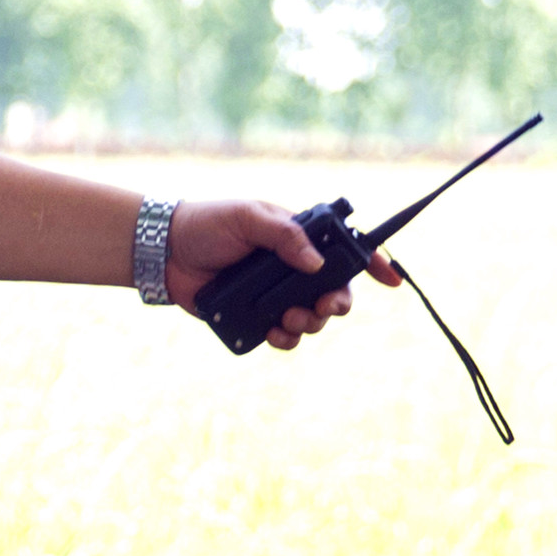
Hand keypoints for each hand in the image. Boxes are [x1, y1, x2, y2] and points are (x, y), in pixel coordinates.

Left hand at [164, 199, 356, 348]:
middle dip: (337, 304)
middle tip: (324, 307)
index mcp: (298, 239)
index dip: (372, 264)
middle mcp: (293, 269)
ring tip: (287, 318)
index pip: (343, 251)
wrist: (165, 252)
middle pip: (335, 292)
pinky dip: (285, 338)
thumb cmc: (207, 224)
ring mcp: (276, 295)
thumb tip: (316, 264)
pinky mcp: (257, 317)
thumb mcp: (248, 217)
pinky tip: (274, 332)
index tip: (391, 280)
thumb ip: (284, 235)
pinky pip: (284, 335)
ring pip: (312, 318)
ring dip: (309, 323)